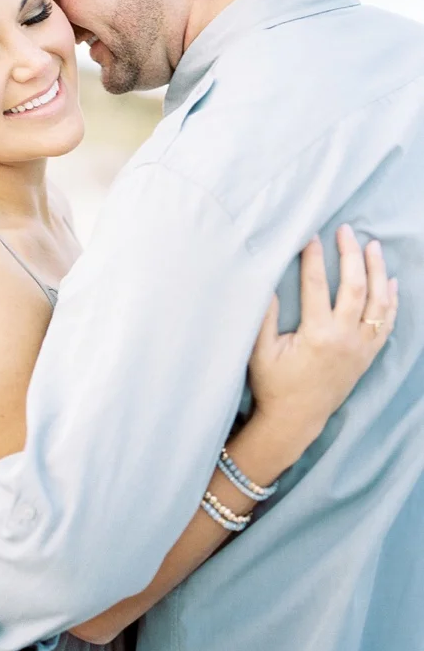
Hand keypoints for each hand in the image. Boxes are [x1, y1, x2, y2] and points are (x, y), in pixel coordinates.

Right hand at [249, 225, 397, 455]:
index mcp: (318, 335)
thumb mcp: (259, 350)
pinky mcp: (367, 356)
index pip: (317, 284)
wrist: (295, 419)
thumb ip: (264, 315)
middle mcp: (345, 338)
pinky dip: (391, 301)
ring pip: (378, 302)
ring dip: (377, 271)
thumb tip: (266, 281)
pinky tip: (390, 281)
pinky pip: (386, 323)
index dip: (314, 257)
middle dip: (351, 254)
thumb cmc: (273, 385)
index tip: (310, 235)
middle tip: (346, 231)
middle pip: (355, 286)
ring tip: (373, 246)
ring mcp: (361, 347)